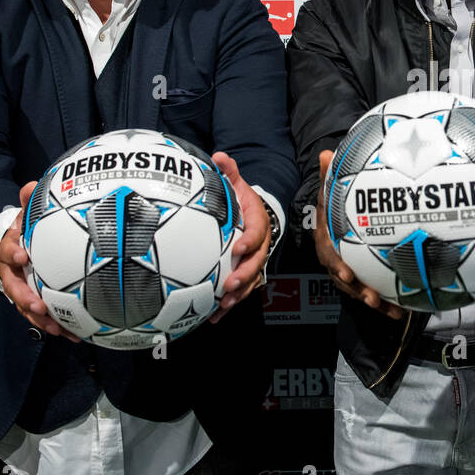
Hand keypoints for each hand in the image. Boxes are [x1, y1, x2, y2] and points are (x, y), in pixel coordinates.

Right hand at [0, 181, 80, 340]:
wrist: (17, 246)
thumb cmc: (25, 231)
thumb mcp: (26, 214)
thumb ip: (28, 202)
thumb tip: (30, 186)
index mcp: (10, 248)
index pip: (7, 250)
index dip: (13, 253)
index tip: (23, 256)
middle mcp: (12, 272)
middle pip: (13, 287)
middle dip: (24, 297)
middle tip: (37, 305)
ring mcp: (20, 288)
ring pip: (25, 306)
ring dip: (39, 319)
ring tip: (56, 327)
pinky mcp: (31, 301)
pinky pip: (40, 316)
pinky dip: (54, 324)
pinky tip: (72, 334)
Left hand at [209, 152, 272, 323]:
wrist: (255, 216)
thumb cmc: (243, 202)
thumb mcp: (238, 185)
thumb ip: (230, 172)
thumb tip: (219, 156)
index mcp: (258, 224)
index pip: (258, 233)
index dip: (250, 242)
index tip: (238, 248)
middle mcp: (260, 247)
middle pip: (256, 264)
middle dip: (244, 276)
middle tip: (229, 285)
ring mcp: (254, 263)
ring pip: (250, 282)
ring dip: (238, 295)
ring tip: (223, 305)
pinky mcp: (245, 275)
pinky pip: (240, 292)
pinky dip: (228, 305)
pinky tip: (214, 318)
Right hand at [315, 150, 402, 318]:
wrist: (336, 219)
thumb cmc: (336, 205)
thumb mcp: (331, 189)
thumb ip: (330, 176)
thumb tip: (326, 153)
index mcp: (326, 241)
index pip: (328, 254)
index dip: (336, 264)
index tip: (346, 272)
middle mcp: (335, 260)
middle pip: (344, 280)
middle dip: (357, 290)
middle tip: (371, 298)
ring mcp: (348, 272)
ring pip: (358, 291)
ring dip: (373, 301)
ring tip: (391, 310)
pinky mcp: (362, 279)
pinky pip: (372, 293)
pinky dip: (386, 304)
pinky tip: (402, 312)